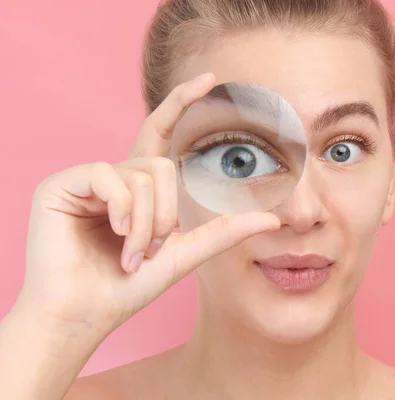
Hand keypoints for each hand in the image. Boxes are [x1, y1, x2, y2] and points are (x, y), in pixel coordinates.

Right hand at [15, 73, 280, 342]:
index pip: (161, 132)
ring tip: (132, 254)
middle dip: (166, 213)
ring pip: (141, 174)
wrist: (85, 314)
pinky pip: (108, 174)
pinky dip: (121, 208)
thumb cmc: (128, 286)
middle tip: (153, 248)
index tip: (210, 78)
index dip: (182, 103)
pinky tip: (111, 232)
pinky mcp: (62, 183)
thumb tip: (273, 219)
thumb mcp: (184, 254)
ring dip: (145, 223)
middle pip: (160, 164)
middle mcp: (115, 176)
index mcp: (139, 187)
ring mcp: (88, 178)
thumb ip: (224, 231)